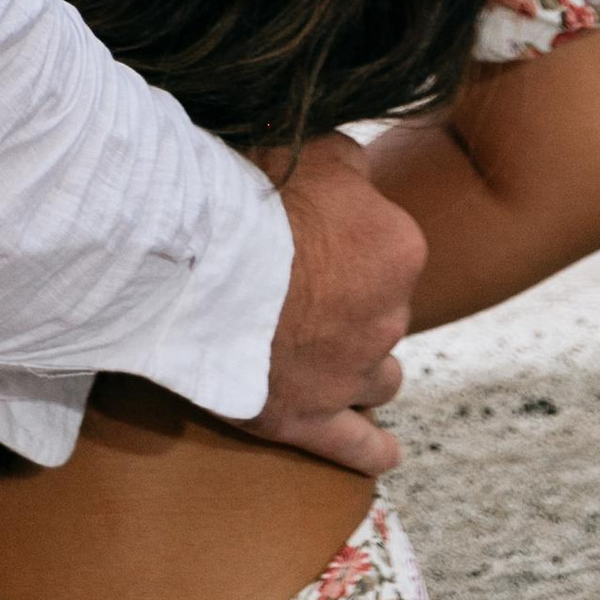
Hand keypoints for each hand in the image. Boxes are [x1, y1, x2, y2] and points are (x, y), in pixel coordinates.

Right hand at [249, 131, 422, 477]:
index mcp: (397, 247)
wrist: (202, 263)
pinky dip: (374, 450)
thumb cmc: (250, 196)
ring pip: (380, 373)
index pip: (387, 238)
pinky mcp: (312, 417)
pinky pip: (358, 445)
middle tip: (301, 278)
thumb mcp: (310, 147)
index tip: (310, 224)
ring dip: (361, 360)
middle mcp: (389, 315)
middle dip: (353, 297)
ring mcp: (353, 373)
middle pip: (383, 307)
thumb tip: (355, 169)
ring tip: (328, 348)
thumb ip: (346, 160)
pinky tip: (387, 453)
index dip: (348, 232)